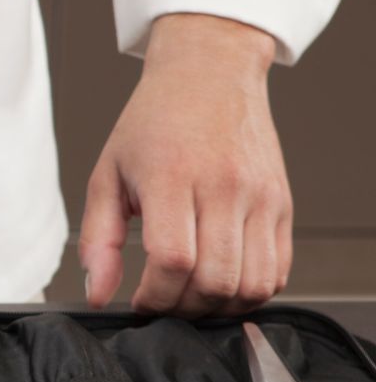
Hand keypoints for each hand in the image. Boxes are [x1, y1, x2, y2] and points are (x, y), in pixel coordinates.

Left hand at [80, 14, 291, 316]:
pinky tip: (222, 280)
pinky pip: (278, 270)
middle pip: (214, 281)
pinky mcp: (283, 203)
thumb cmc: (154, 122)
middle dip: (182, 307)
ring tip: (190, 294)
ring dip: (218, 306)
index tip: (138, 301)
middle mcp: (224, 188)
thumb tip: (98, 294)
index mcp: (173, 178)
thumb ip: (98, 240)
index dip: (154, 296)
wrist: (210, 74)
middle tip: (162, 300)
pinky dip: (250, 291)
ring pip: (252, 284)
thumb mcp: (107, 175)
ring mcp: (260, 197)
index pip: (172, 261)